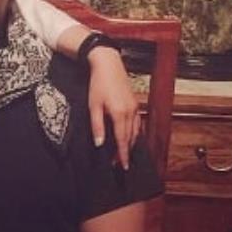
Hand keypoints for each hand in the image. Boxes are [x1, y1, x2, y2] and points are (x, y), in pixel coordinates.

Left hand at [87, 47, 141, 169]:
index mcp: (120, 114)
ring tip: (123, 153)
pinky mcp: (135, 103)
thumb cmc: (98, 84)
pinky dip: (134, 133)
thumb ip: (97, 126)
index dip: (122, 154)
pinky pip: (138, 123)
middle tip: (119, 163)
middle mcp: (131, 112)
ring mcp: (135, 107)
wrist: (108, 65)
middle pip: (130, 138)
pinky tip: (130, 137)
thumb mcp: (93, 105)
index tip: (123, 166)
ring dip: (130, 144)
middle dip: (125, 152)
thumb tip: (100, 144)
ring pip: (135, 131)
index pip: (122, 140)